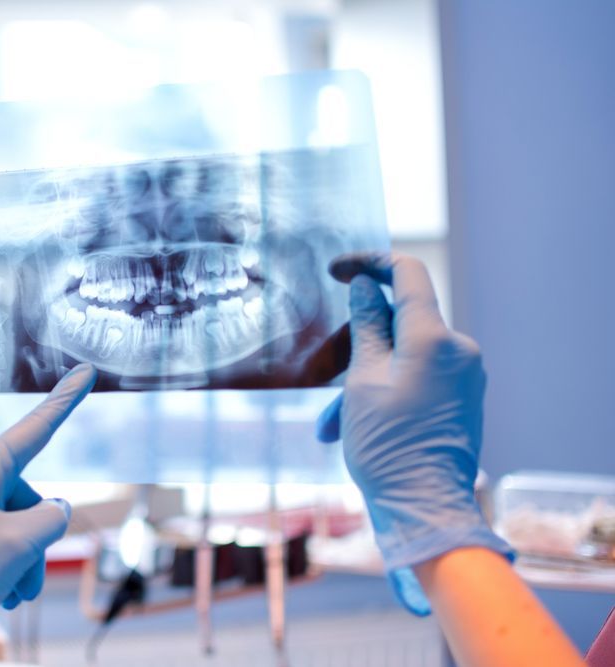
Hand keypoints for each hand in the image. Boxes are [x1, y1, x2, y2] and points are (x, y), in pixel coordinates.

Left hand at [0, 363, 96, 665]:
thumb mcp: (17, 545)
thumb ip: (49, 519)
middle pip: (24, 498)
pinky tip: (1, 594)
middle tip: (30, 580)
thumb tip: (55, 510)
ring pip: (8, 524)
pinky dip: (2, 565)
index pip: (34, 430)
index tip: (85, 373)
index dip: (64, 401)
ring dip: (22, 560)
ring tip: (15, 595)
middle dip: (37, 539)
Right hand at [315, 253, 511, 614]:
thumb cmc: (389, 448)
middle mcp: (458, 351)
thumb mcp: (362, 381)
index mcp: (434, 339)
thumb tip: (366, 287)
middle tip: (322, 374)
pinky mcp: (460, 399)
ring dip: (361, 381)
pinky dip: (381, 394)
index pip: (407, 274)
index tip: (336, 269)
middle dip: (355, 346)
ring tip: (332, 425)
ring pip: (400, 357)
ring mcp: (463, 376)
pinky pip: (414, 380)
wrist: (425, 511)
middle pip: (399, 322)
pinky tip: (351, 430)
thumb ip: (367, 327)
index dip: (369, 263)